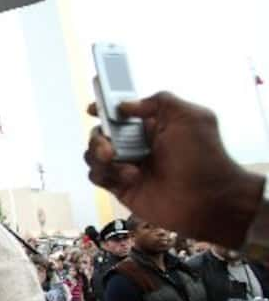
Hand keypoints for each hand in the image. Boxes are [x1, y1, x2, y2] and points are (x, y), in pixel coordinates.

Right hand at [84, 92, 264, 247]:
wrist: (207, 199)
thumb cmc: (203, 157)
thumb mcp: (189, 117)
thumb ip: (159, 101)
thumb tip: (125, 106)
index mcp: (151, 126)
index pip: (121, 113)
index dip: (104, 109)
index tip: (93, 109)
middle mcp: (136, 145)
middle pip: (100, 134)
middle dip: (97, 136)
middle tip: (108, 146)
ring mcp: (127, 166)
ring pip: (93, 155)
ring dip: (97, 155)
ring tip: (114, 159)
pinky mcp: (121, 187)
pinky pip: (97, 176)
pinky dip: (104, 174)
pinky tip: (128, 177)